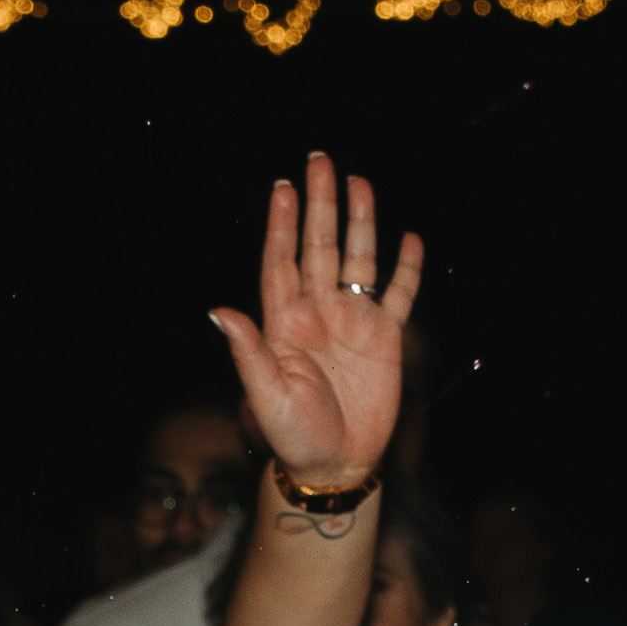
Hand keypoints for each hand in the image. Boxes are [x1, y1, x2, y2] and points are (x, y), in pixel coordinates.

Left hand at [206, 158, 417, 493]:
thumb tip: (217, 311)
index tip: (281, 188)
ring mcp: (352, 322)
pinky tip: (408, 239)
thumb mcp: (266, 395)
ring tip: (360, 183)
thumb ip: (247, 351)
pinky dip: (405, 269)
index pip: (282, 261)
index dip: (281, 224)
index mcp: (284, 322)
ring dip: (360, 223)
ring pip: (357, 260)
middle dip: (319, 205)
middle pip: (319, 247)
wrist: (336, 465)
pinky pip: (398, 295)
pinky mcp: (384, 338)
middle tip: (319, 160)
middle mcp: (317, 312)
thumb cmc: (294, 436)